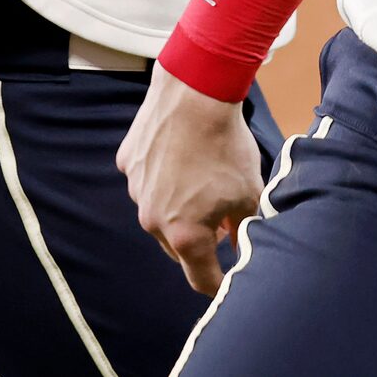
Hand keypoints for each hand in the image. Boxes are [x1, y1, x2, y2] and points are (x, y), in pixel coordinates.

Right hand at [117, 62, 264, 295]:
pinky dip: (161, 175)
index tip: (225, 284)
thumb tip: (240, 246)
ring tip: (201, 180)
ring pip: (159, 211)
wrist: (196, 93)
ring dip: (178, 206)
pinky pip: (146, 179)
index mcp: (184, 235)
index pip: (200, 277)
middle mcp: (153, 220)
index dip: (216, 283)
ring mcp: (136, 190)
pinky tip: (180, 153)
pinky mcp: (128, 163)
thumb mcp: (248, 191)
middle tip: (221, 223)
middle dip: (199, 240)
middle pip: (178, 245)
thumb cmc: (226, 144)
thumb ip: (244, 227)